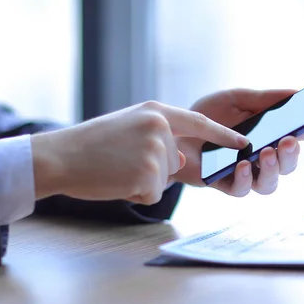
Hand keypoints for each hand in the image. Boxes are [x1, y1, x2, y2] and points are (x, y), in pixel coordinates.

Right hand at [30, 101, 247, 204]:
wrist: (59, 155)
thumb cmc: (90, 145)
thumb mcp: (128, 127)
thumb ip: (158, 138)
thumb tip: (179, 160)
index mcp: (155, 111)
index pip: (199, 122)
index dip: (223, 134)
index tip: (244, 143)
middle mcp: (159, 127)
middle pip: (175, 160)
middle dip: (153, 168)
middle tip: (120, 161)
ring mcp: (155, 150)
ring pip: (163, 178)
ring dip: (142, 181)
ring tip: (116, 169)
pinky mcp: (148, 175)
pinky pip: (152, 192)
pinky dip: (135, 193)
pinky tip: (116, 180)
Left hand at [172, 89, 303, 196]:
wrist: (172, 131)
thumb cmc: (207, 116)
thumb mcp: (236, 100)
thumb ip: (265, 99)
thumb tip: (297, 92)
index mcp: (269, 135)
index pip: (297, 136)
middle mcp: (261, 158)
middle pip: (287, 164)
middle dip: (292, 154)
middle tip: (289, 140)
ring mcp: (244, 174)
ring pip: (269, 183)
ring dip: (272, 169)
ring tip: (267, 152)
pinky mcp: (224, 184)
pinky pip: (241, 189)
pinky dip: (245, 178)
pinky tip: (243, 164)